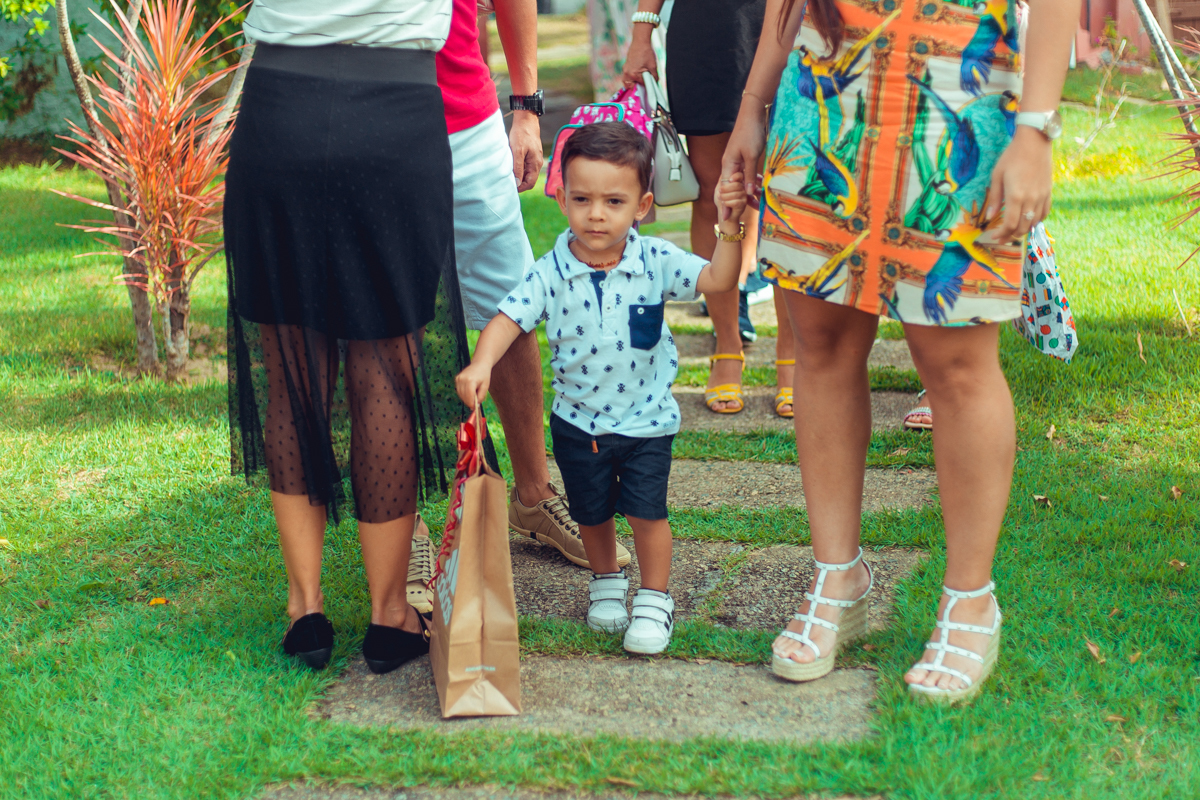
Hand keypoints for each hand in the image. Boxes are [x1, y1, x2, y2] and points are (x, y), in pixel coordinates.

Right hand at [455, 362, 490, 407]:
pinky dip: (463, 393)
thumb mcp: (485, 386)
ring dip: (466, 398)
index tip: (474, 408)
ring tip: (473, 396)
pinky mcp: (457, 378)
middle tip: (474, 404)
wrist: (480, 364)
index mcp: (471, 381)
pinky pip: (459, 390)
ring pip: (460, 394)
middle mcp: (463, 379)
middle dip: (469, 402)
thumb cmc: (484, 375)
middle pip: (464, 396)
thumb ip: (481, 396)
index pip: (469, 396)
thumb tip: (475, 405)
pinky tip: (469, 391)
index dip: (471, 404)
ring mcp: (458, 378)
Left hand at [509, 111, 543, 191]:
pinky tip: (511, 165)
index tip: (510, 187)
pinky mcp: (531, 155)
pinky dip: (519, 169)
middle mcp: (537, 163)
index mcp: (535, 164)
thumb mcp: (517, 151)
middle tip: (507, 182)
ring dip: (518, 175)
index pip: (529, 183)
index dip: (520, 188)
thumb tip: (517, 183)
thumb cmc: (522, 134)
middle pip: (529, 180)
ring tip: (508, 173)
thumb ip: (518, 167)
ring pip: (527, 173)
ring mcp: (534, 159)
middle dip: (519, 183)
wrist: (526, 120)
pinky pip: (526, 166)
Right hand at [620, 29, 657, 85]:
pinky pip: (627, 76)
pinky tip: (639, 72)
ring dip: (634, 82)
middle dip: (637, 86)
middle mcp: (627, 73)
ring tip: (641, 78)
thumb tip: (655, 84)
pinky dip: (632, 76)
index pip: (640, 86)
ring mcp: (625, 69)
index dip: (646, 86)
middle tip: (644, 83)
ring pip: (627, 82)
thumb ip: (654, 77)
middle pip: (630, 86)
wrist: (640, 41)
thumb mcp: (653, 66)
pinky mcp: (625, 66)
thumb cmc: (646, 52)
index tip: (649, 86)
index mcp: (633, 74)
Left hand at [716, 171, 747, 223]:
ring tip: (721, 199)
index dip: (736, 176)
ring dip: (725, 197)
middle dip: (725, 189)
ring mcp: (744, 196)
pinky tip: (725, 204)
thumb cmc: (721, 199)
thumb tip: (725, 172)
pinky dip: (727, 203)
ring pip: (736, 194)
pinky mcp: (743, 204)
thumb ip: (723, 180)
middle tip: (719, 193)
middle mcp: (743, 187)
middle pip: (737, 185)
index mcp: (738, 181)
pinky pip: (736, 202)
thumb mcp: (720, 187)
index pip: (740, 175)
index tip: (730, 180)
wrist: (723, 213)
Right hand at [722, 95, 768, 208]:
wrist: (753, 115)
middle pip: (732, 189)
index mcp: (728, 165)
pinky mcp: (745, 159)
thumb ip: (749, 174)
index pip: (725, 189)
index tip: (725, 217)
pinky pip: (747, 176)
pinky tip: (759, 190)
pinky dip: (752, 183)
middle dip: (736, 202)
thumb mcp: (751, 155)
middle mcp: (730, 165)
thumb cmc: (750, 133)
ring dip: (747, 194)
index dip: (725, 204)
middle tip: (740, 216)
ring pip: (741, 183)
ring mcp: (738, 162)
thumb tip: (746, 193)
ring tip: (755, 205)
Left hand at [987, 126, 1052, 241]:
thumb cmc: (1012, 157)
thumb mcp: (997, 176)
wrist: (1034, 142)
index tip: (994, 237)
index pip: (1010, 224)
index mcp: (1016, 196)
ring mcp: (1042, 196)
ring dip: (1023, 230)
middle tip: (1001, 237)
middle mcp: (1031, 199)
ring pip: (1034, 222)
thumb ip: (995, 198)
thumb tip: (990, 217)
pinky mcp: (1049, 192)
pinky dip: (1036, 221)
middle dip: (1011, 236)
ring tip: (1013, 231)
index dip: (1002, 234)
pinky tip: (1028, 221)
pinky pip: (1045, 212)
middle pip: (1023, 227)